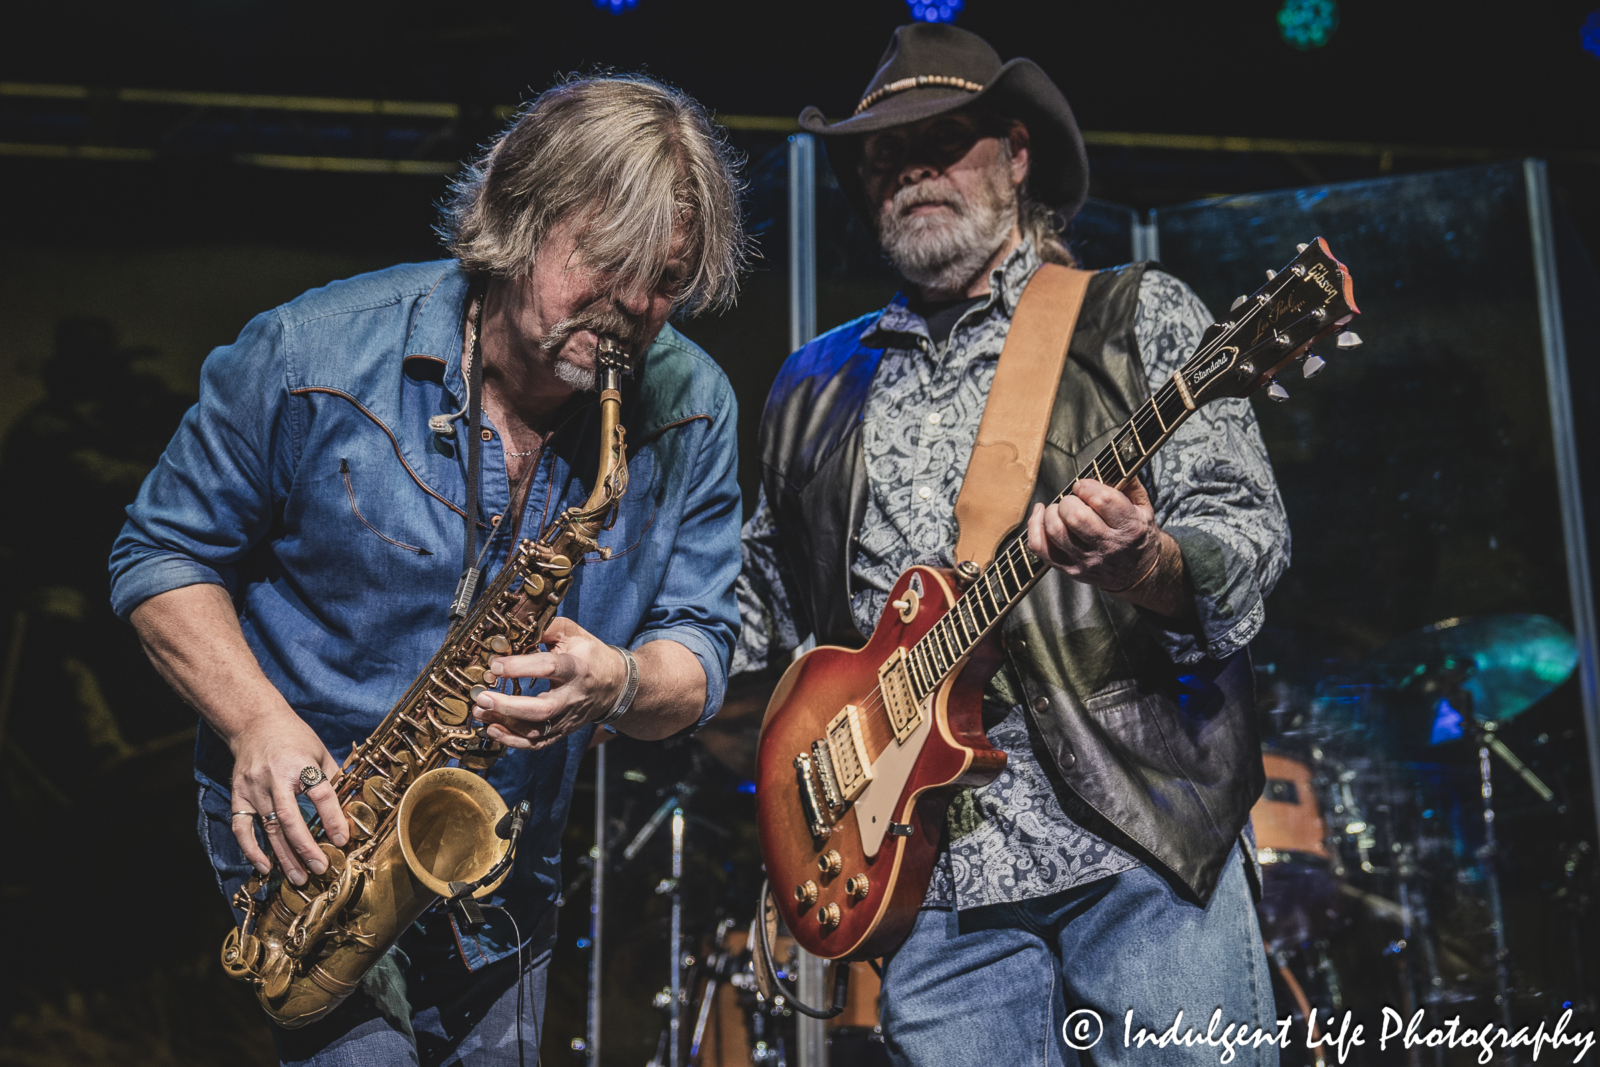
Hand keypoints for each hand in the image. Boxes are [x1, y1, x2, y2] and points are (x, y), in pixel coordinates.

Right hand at [227, 714, 347, 884]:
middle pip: (291, 819)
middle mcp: (275, 778)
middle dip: (306, 848)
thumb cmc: (294, 737)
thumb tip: (352, 808)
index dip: (333, 818)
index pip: (321, 794)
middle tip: (320, 869)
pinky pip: (242, 826)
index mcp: (301, 764)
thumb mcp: (320, 751)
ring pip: (269, 828)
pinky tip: (264, 866)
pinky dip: (251, 848)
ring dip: (284, 856)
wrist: (254, 723)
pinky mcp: (238, 794)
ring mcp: (254, 788)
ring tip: (298, 877)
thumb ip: (334, 779)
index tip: (342, 840)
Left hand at [473, 617, 626, 750]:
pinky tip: (492, 729)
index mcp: (577, 667)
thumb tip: (513, 626)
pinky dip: (513, 741)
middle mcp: (573, 696)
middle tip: (482, 697)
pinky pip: (537, 743)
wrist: (613, 685)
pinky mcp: (561, 731)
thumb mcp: (572, 633)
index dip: (519, 667)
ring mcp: (567, 718)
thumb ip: (545, 627)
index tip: (495, 664)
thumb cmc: (589, 656)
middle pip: (542, 709)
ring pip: (537, 731)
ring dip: (505, 724)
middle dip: (508, 706)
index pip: (549, 668)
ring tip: (479, 711)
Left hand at [1025, 477, 1162, 591]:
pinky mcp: (1068, 569)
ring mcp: (1085, 560)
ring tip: (1061, 510)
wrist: (1136, 574)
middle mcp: (1107, 546)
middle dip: (1069, 501)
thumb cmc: (1136, 535)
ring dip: (1052, 512)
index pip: (1102, 501)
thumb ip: (1131, 485)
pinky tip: (1041, 514)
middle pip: (1075, 517)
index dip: (1088, 487)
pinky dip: (1034, 526)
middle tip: (1074, 501)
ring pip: (1055, 531)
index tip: (1085, 486)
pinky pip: (1039, 547)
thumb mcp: (1144, 509)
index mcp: (1129, 528)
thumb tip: (1115, 460)